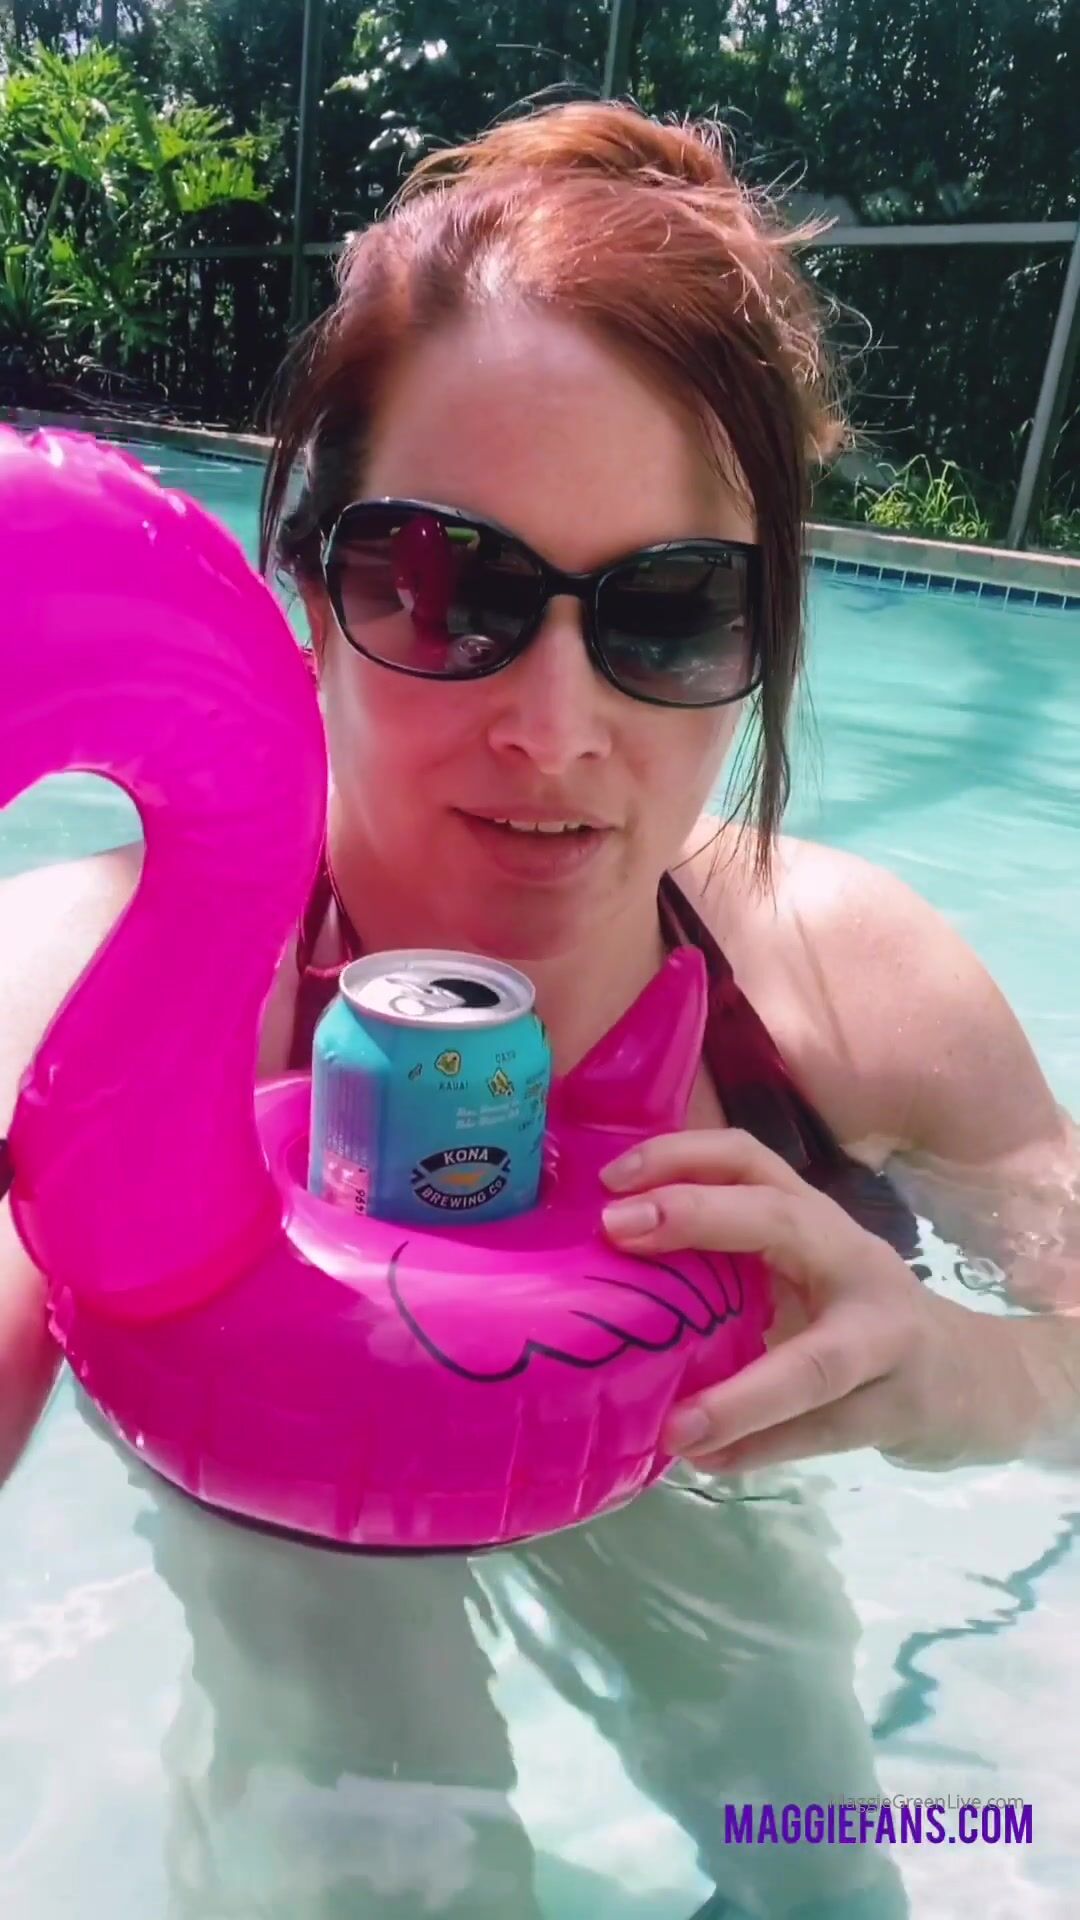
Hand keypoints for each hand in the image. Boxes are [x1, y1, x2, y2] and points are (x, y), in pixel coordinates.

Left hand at [599, 1129, 1021, 1473]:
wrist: (975, 1378)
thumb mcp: (800, 1274)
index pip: (750, 1158)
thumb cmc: (854, 1318)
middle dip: (698, 1218)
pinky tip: (710, 1462)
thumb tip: (602, 1280)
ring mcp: (886, 1337)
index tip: (610, 1178)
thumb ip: (727, 1268)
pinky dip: (765, 1448)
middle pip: (781, 1221)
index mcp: (814, 1220)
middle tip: (617, 1234)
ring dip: (742, 1396)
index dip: (681, 1155)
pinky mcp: (902, 1408)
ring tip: (676, 1428)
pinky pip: (827, 1431)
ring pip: (818, 1362)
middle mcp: (851, 1260)